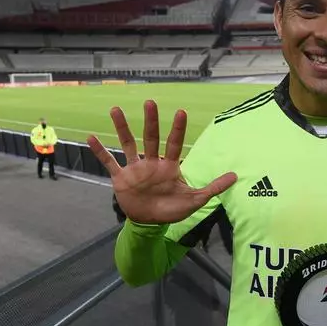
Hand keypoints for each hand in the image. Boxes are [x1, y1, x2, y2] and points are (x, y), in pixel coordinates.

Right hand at [87, 100, 236, 224]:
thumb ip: (213, 188)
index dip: (177, 129)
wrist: (150, 224)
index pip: (174, 144)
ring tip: (115, 109)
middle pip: (151, 138)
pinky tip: (91, 137)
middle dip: (151, 121)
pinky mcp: (120, 178)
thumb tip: (235, 177)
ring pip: (128, 144)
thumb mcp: (195, 200)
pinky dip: (100, 151)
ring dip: (122, 128)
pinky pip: (109, 162)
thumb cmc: (172, 210)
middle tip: (150, 102)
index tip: (181, 112)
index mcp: (169, 167)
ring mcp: (134, 169)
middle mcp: (151, 163)